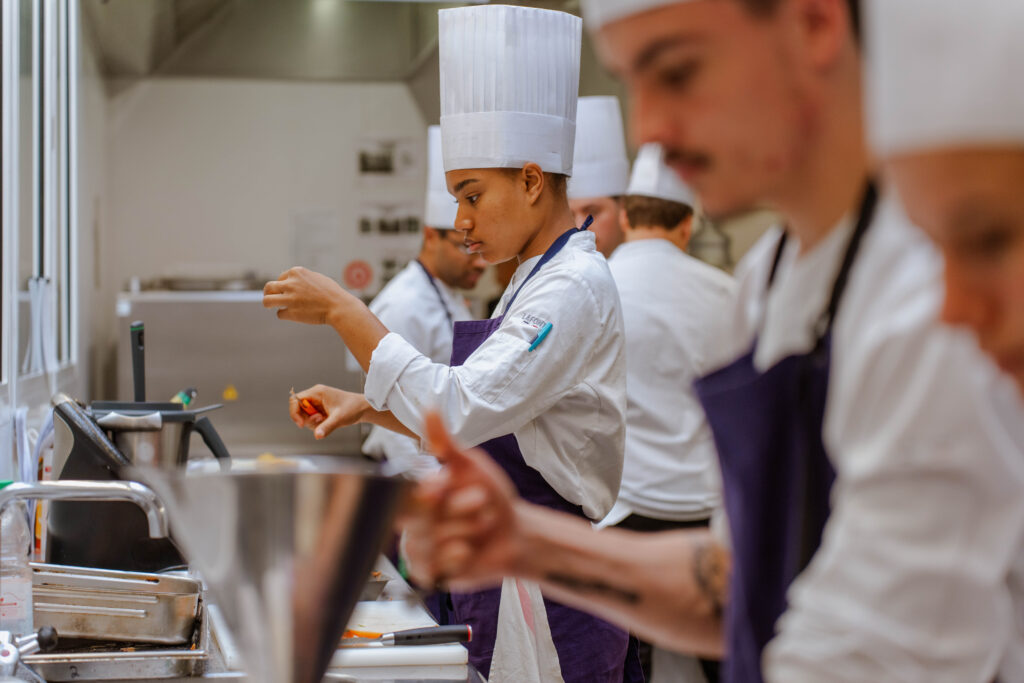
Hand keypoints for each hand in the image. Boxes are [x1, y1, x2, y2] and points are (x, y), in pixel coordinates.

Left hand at [263, 267, 352, 325]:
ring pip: (267, 300)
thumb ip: (302, 279)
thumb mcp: (316, 278)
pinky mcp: (291, 312)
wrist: (339, 306)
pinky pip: (280, 314)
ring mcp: (290, 298)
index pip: (281, 277)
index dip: (283, 284)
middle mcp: (291, 283)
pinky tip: (293, 315)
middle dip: (268, 292)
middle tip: (272, 298)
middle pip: (269, 286)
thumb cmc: (332, 293)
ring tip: (272, 307)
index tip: (285, 290)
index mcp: (297, 272)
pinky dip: (285, 315)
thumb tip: (292, 281)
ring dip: (268, 304)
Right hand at [289, 385, 369, 438]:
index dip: (294, 412)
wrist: (363, 408)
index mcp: (317, 392)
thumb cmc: (353, 408)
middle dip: (306, 419)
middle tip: (320, 421)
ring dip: (312, 423)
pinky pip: (311, 419)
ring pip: (304, 416)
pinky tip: (327, 422)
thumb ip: (327, 427)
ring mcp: (317, 403)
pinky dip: (317, 424)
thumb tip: (317, 436)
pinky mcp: (320, 410)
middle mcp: (315, 396)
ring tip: (326, 420)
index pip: (295, 400)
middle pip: (298, 409)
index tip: (301, 424)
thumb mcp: (339, 418)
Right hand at [399, 413, 524, 590]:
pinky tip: (470, 551)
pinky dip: (454, 559)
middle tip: (481, 501)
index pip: (404, 493)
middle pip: (416, 520)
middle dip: (455, 510)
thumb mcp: (470, 465)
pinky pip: (430, 570)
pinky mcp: (434, 573)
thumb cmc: (493, 496)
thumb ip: (445, 443)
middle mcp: (415, 521)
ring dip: (460, 533)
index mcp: (419, 495)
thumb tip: (429, 408)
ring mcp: (423, 548)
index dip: (425, 491)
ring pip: (425, 544)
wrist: (516, 532)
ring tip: (482, 526)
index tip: (444, 484)